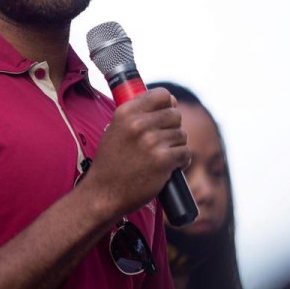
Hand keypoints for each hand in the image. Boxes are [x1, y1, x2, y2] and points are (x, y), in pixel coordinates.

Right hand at [80, 87, 189, 218]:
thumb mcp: (116, 129)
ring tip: (160, 157)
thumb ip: (139, 113)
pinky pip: (185, 153)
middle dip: (172, 128)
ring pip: (182, 135)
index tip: (163, 116)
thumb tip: (172, 100)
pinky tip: (168, 167)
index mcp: (126, 112)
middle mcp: (138, 124)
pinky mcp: (163, 160)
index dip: (167, 105)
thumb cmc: (111, 163)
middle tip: (161, 142)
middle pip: (175, 114)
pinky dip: (181, 161)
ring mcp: (151, 142)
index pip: (162, 95)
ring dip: (176, 146)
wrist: (103, 193)